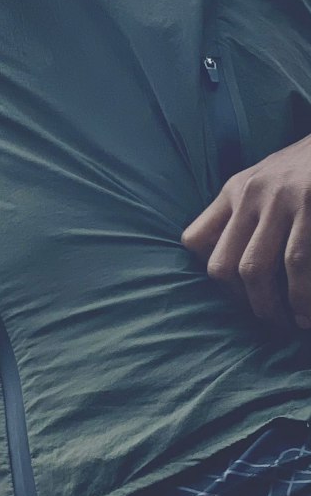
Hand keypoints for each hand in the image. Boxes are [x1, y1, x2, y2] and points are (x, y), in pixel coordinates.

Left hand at [182, 134, 310, 331]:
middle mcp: (250, 195)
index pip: (196, 240)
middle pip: (223, 264)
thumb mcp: (262, 182)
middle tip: (268, 320)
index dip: (211, 275)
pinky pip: (297, 266)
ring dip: (274, 309)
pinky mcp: (309, 207)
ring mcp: (280, 201)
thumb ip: (241, 214)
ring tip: (292, 323)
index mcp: (234, 190)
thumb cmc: (302, 171)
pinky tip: (306, 313)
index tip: (239, 294)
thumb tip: (230, 267)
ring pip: (256, 269)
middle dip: (244, 303)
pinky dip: (301, 297)